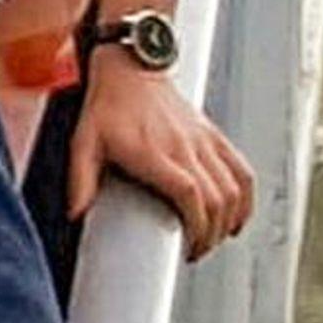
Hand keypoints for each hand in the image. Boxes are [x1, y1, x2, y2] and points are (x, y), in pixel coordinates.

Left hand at [68, 46, 254, 261]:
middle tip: (196, 251)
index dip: (196, 224)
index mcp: (154, 153)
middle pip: (216, 197)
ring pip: (234, 186)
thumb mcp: (83, 144)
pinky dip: (246, 196)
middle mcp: (184, 147)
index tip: (188, 246)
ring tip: (214, 239)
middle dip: (211, 232)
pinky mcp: (213, 136)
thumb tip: (76, 214)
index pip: (189, 193)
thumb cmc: (107, 108)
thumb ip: (79, 181)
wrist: (131, 70)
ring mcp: (203, 141)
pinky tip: (237, 216)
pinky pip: (241, 169)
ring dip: (230, 218)